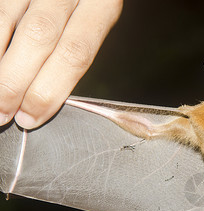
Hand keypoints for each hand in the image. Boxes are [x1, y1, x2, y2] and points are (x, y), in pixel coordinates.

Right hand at [0, 0, 121, 128]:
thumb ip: (74, 47)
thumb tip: (43, 95)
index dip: (51, 90)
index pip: (76, 52)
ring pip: (7, 19)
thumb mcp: (95, 16)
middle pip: (39, 37)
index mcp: (102, 4)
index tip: (31, 117)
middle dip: (15, 83)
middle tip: (2, 114)